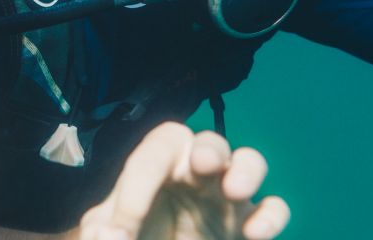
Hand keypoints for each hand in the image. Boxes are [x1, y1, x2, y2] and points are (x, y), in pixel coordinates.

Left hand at [72, 123, 289, 239]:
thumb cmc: (131, 232)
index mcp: (159, 164)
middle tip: (203, 163)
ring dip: (247, 169)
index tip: (121, 229)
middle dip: (209, 148)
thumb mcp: (105, 231)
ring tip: (235, 189)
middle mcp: (196, 173)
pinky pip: (272, 209)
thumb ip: (101, 231)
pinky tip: (253, 233)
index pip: (156, 151)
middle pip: (210, 142)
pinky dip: (272, 216)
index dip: (139, 184)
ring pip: (250, 163)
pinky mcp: (246, 224)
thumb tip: (109, 235)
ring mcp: (226, 197)